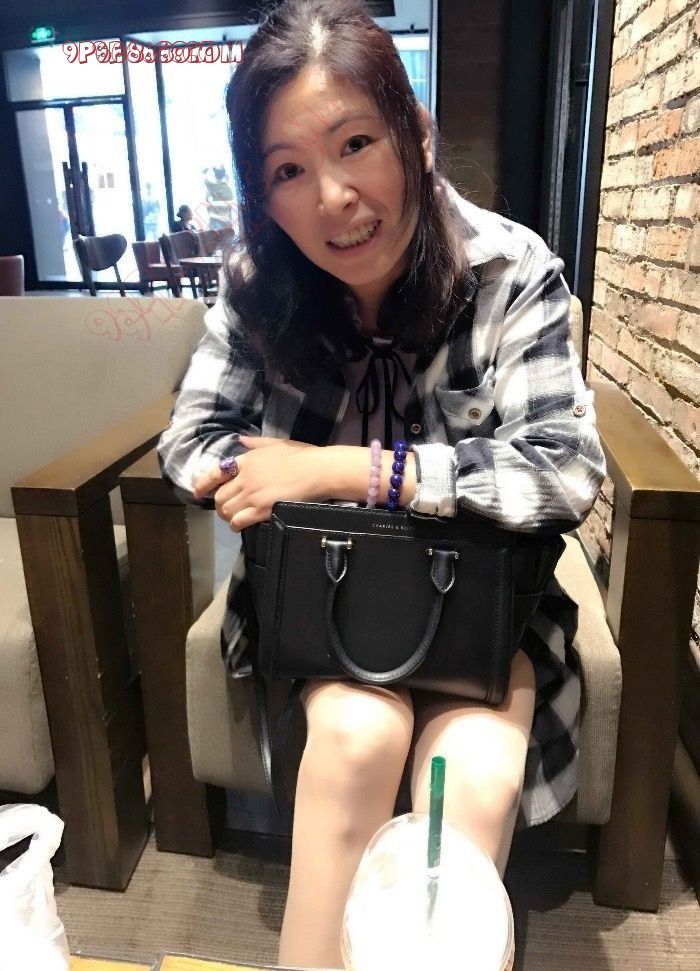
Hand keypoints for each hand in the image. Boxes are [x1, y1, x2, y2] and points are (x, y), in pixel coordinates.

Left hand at [193, 436, 320, 530]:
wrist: (317, 470)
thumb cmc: (301, 455)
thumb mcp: (276, 443)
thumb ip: (256, 443)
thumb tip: (241, 440)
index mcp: (246, 460)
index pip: (215, 473)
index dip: (203, 484)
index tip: (198, 492)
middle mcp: (244, 477)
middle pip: (219, 497)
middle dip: (220, 506)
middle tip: (227, 511)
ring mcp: (252, 494)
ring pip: (226, 511)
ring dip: (228, 517)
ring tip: (235, 519)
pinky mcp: (261, 509)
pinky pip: (238, 521)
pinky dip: (236, 526)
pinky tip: (242, 526)